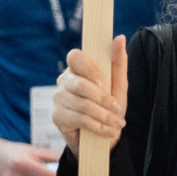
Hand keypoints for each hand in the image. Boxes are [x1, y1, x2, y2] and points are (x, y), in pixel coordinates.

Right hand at [54, 38, 127, 156]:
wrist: (103, 138)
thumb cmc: (110, 106)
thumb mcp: (118, 84)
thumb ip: (118, 61)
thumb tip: (119, 37)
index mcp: (78, 68)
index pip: (74, 57)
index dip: (88, 69)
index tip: (103, 83)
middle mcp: (65, 81)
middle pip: (79, 84)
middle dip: (103, 99)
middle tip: (117, 109)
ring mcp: (58, 98)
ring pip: (83, 104)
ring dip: (104, 116)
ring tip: (116, 123)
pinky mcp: (57, 116)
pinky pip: (79, 119)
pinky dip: (97, 126)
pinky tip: (107, 131)